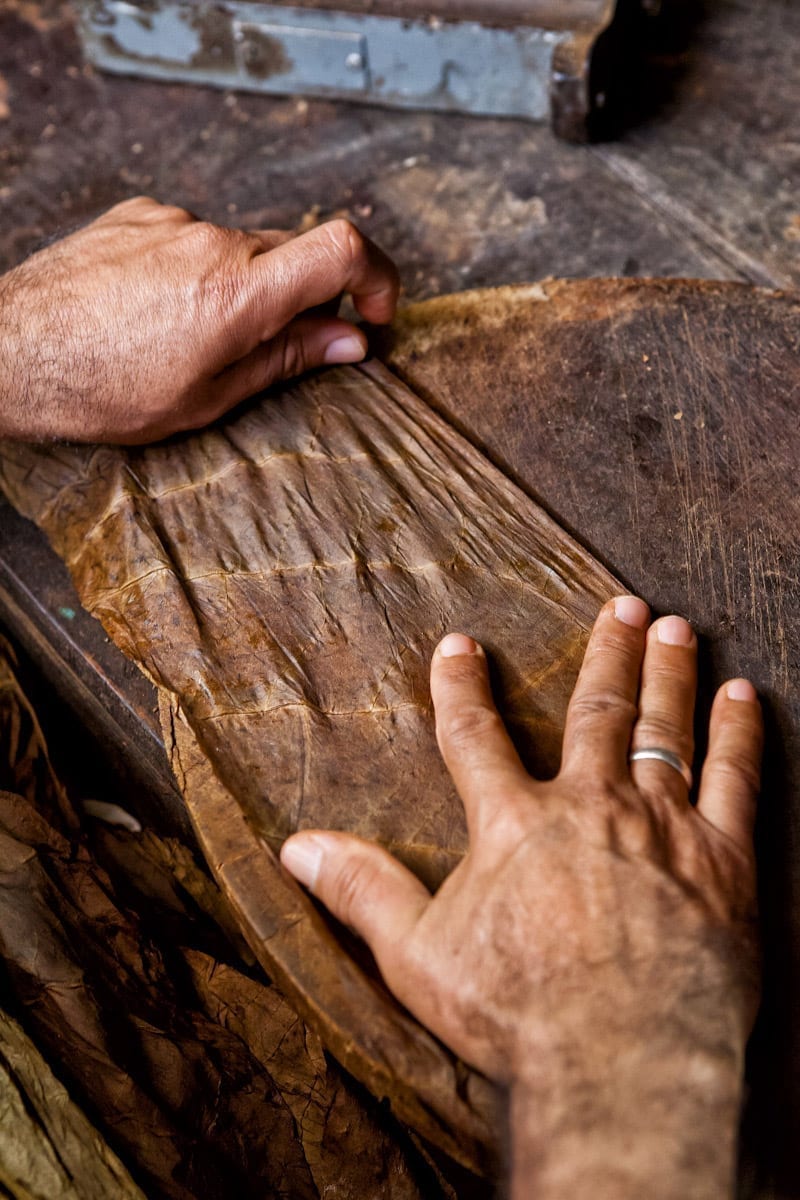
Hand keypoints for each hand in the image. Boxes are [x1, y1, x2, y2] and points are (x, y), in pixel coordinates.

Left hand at [0, 196, 398, 442]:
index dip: (377, 277)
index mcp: (236, 295)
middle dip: (303, 298)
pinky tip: (160, 309)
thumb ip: (287, 359)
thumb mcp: (209, 397)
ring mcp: (172, 221)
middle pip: (295, 252)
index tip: (375, 312)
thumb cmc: (102, 390)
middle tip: (283, 347)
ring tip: (193, 335)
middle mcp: (211, 242)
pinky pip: (195, 236)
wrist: (10, 351)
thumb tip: (349, 340)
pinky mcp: (139, 213)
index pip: (342, 248)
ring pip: (243, 248)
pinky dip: (198, 270)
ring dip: (243, 287)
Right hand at [281, 596, 761, 1197]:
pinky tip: (744, 695)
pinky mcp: (722, 858)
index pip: (475, 735)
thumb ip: (362, 890)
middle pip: (595, 711)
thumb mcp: (417, 954)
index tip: (460, 645)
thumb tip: (297, 848)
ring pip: (664, 727)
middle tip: (620, 604)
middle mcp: (589, 805)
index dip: (460, 686)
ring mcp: (660, 825)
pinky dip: (738, 732)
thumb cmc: (517, 1012)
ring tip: (673, 625)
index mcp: (515, 823)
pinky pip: (734, 778)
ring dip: (668, 672)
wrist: (624, 1059)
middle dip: (606, 653)